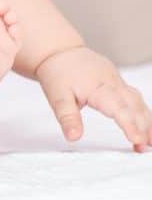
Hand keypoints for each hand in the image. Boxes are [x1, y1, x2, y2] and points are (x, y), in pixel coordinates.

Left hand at [35, 45, 151, 152]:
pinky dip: (143, 114)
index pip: (118, 108)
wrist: (59, 50)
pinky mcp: (119, 83)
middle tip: (144, 148)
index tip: (137, 140)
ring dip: (147, 122)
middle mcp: (113, 83)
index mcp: (98, 87)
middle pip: (134, 107)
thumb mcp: (56, 96)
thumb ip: (67, 117)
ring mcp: (118, 82)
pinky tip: (146, 128)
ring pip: (138, 103)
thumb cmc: (58, 72)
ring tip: (149, 143)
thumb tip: (73, 137)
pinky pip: (136, 99)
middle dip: (144, 128)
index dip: (129, 124)